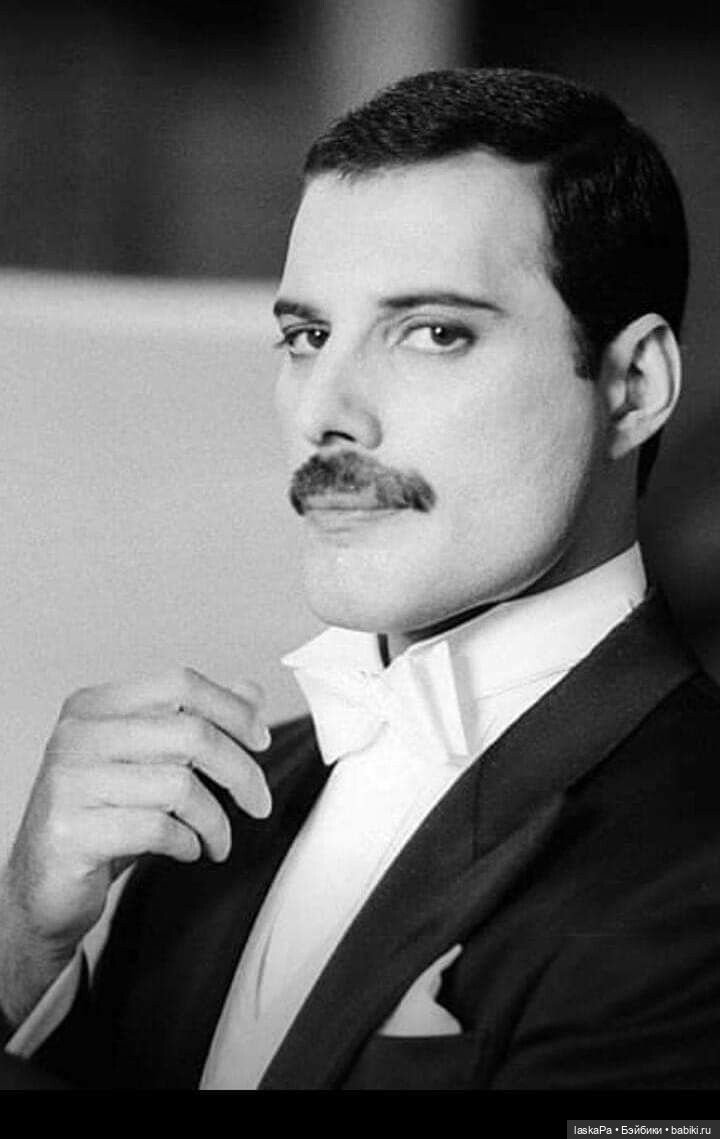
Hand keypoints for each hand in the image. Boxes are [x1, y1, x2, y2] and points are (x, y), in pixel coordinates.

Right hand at [0, 667, 271, 1024]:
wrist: (44, 887)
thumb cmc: (102, 819)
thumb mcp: (150, 763)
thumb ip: (197, 722)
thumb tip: (251, 692)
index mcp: (94, 706)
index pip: (180, 684)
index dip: (233, 709)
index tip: (261, 740)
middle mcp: (77, 735)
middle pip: (191, 733)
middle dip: (241, 772)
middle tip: (259, 803)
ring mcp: (69, 782)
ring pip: (180, 786)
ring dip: (215, 821)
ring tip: (216, 839)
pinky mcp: (71, 832)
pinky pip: (158, 829)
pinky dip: (188, 843)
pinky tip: (186, 849)